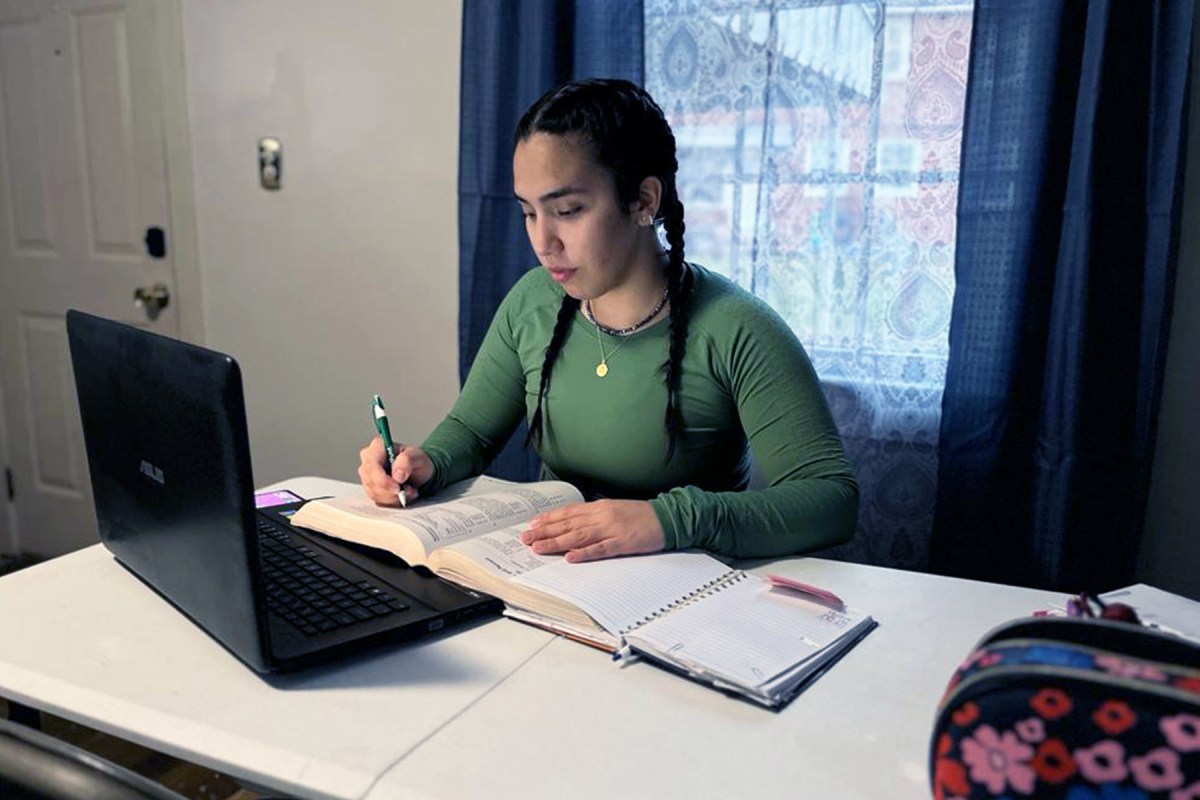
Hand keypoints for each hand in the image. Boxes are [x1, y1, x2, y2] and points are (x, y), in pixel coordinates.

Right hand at [357, 436, 432, 506]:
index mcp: (378, 446)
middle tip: (409, 491)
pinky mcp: (370, 486)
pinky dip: (391, 501)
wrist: (419, 471)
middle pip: (371, 481)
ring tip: (409, 492)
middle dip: (390, 491)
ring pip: (373, 492)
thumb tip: (397, 475)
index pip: (372, 466)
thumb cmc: (416, 460)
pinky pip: (376, 499)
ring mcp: (367, 474)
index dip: (383, 480)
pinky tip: (402, 495)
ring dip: (393, 497)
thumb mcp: (417, 456)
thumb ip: (407, 461)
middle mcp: (368, 459)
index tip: (398, 488)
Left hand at [520, 500, 664, 562]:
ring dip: (557, 542)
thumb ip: (595, 515)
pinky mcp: (623, 543)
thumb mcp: (614, 509)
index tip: (532, 525)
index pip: (568, 513)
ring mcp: (612, 529)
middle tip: (526, 539)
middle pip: (568, 525)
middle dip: (545, 532)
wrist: (667, 517)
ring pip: (579, 536)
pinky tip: (571, 557)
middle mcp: (602, 516)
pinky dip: (585, 553)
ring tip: (539, 548)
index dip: (549, 519)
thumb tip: (573, 523)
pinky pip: (601, 549)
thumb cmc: (641, 515)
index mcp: (600, 507)